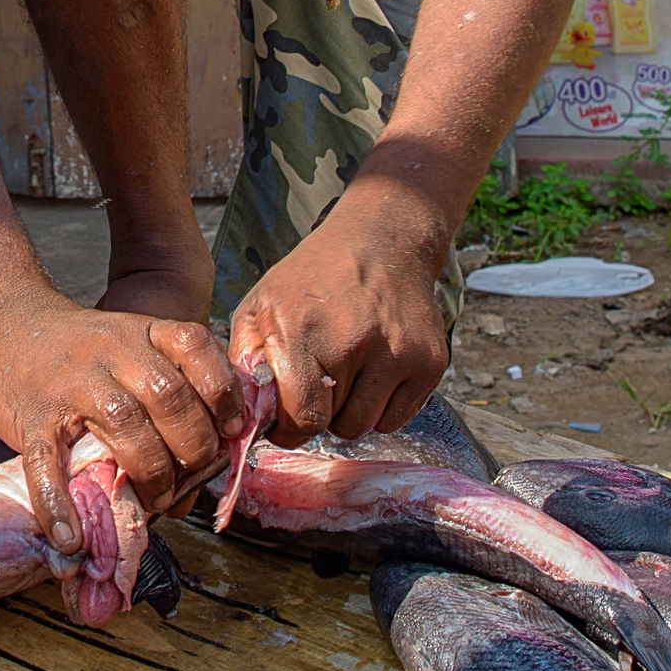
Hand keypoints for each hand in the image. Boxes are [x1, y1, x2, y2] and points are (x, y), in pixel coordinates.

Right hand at [0, 288, 243, 552]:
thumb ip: (170, 398)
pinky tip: (70, 535)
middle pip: (168, 396)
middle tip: (191, 476)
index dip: (223, 391)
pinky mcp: (33, 416)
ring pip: (124, 424)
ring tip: (155, 501)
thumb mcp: (132, 351)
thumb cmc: (83, 353)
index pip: (195, 346)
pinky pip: (46, 463)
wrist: (8, 324)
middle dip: (192, 445)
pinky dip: (58, 503)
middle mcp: (113, 351)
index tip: (232, 429)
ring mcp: (72, 383)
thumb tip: (197, 482)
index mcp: (144, 333)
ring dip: (150, 471)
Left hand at [228, 183, 449, 444]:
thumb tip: (241, 416)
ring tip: (345, 373)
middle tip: (318, 381)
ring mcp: (397, 352)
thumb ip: (244, 360)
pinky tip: (372, 373)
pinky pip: (397, 419)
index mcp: (302, 330)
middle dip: (319, 413)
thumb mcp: (260, 304)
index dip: (289, 430)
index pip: (301, 419)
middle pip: (333, 426)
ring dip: (350, 412)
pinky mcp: (429, 362)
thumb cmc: (312, 278)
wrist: (382, 241)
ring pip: (366, 426)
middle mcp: (353, 341)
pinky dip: (381, 408)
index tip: (285, 422)